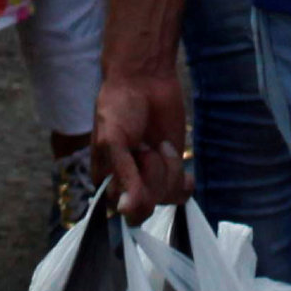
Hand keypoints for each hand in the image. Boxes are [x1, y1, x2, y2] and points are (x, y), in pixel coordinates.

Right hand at [89, 53, 190, 220]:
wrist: (144, 81)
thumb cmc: (118, 108)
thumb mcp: (112, 140)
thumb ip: (121, 174)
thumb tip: (125, 210)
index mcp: (106, 180)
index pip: (121, 209)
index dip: (133, 192)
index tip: (134, 160)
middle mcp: (128, 183)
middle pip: (145, 207)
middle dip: (151, 178)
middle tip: (146, 149)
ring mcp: (152, 177)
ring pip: (165, 197)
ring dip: (167, 168)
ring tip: (158, 144)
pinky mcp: (172, 167)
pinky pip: (181, 192)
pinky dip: (184, 181)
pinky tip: (180, 165)